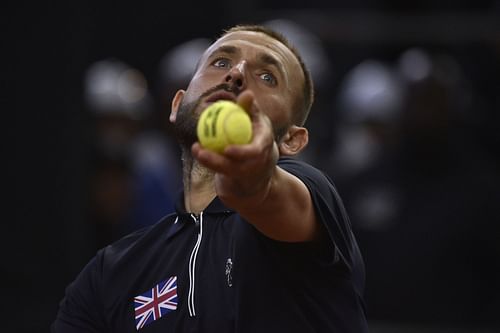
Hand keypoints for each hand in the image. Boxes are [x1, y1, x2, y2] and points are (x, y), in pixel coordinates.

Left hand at [191, 90, 278, 206]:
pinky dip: (209, 161)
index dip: (242, 153)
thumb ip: (250, 108)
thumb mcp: (256, 120)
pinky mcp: (236, 178)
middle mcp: (257, 162)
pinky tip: (198, 151)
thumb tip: (248, 94)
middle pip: (236, 166)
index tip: (226, 149)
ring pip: (225, 170)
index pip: (256, 152)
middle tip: (201, 150)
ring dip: (208, 161)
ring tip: (196, 149)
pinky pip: (220, 170)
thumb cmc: (256, 135)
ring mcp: (246, 172)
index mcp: (264, 145)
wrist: (261, 165)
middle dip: (217, 161)